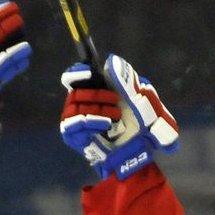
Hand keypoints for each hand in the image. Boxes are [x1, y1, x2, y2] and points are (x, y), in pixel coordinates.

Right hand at [60, 54, 178, 178]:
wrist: (140, 152)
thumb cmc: (141, 125)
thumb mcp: (141, 100)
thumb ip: (127, 80)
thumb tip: (112, 61)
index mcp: (94, 90)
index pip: (74, 77)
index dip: (78, 72)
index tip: (90, 72)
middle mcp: (81, 104)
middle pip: (75, 91)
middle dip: (96, 94)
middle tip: (115, 100)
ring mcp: (75, 121)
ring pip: (73, 108)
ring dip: (95, 109)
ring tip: (115, 117)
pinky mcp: (74, 137)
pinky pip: (73, 125)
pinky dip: (90, 122)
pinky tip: (105, 126)